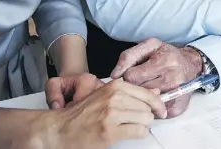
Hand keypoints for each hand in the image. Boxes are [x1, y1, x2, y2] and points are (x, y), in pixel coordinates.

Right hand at [35, 79, 165, 148]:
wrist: (59, 129)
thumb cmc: (82, 113)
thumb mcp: (106, 95)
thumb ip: (131, 93)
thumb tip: (156, 92)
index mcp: (115, 87)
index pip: (147, 94)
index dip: (158, 104)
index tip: (161, 110)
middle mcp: (114, 98)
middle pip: (148, 108)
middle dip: (147, 116)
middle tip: (139, 121)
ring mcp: (112, 114)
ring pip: (145, 120)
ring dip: (142, 126)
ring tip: (131, 127)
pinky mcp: (109, 131)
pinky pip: (138, 132)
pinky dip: (138, 134)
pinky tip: (129, 133)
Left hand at [111, 38, 201, 117]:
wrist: (190, 64)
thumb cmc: (166, 55)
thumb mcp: (149, 46)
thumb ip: (128, 56)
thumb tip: (114, 75)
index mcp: (164, 61)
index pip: (131, 76)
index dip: (129, 75)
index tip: (136, 73)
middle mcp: (172, 78)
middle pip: (137, 91)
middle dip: (136, 86)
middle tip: (143, 81)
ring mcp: (176, 95)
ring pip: (144, 102)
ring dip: (143, 97)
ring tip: (149, 88)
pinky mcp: (178, 107)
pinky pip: (155, 113)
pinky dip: (152, 108)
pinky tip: (155, 98)